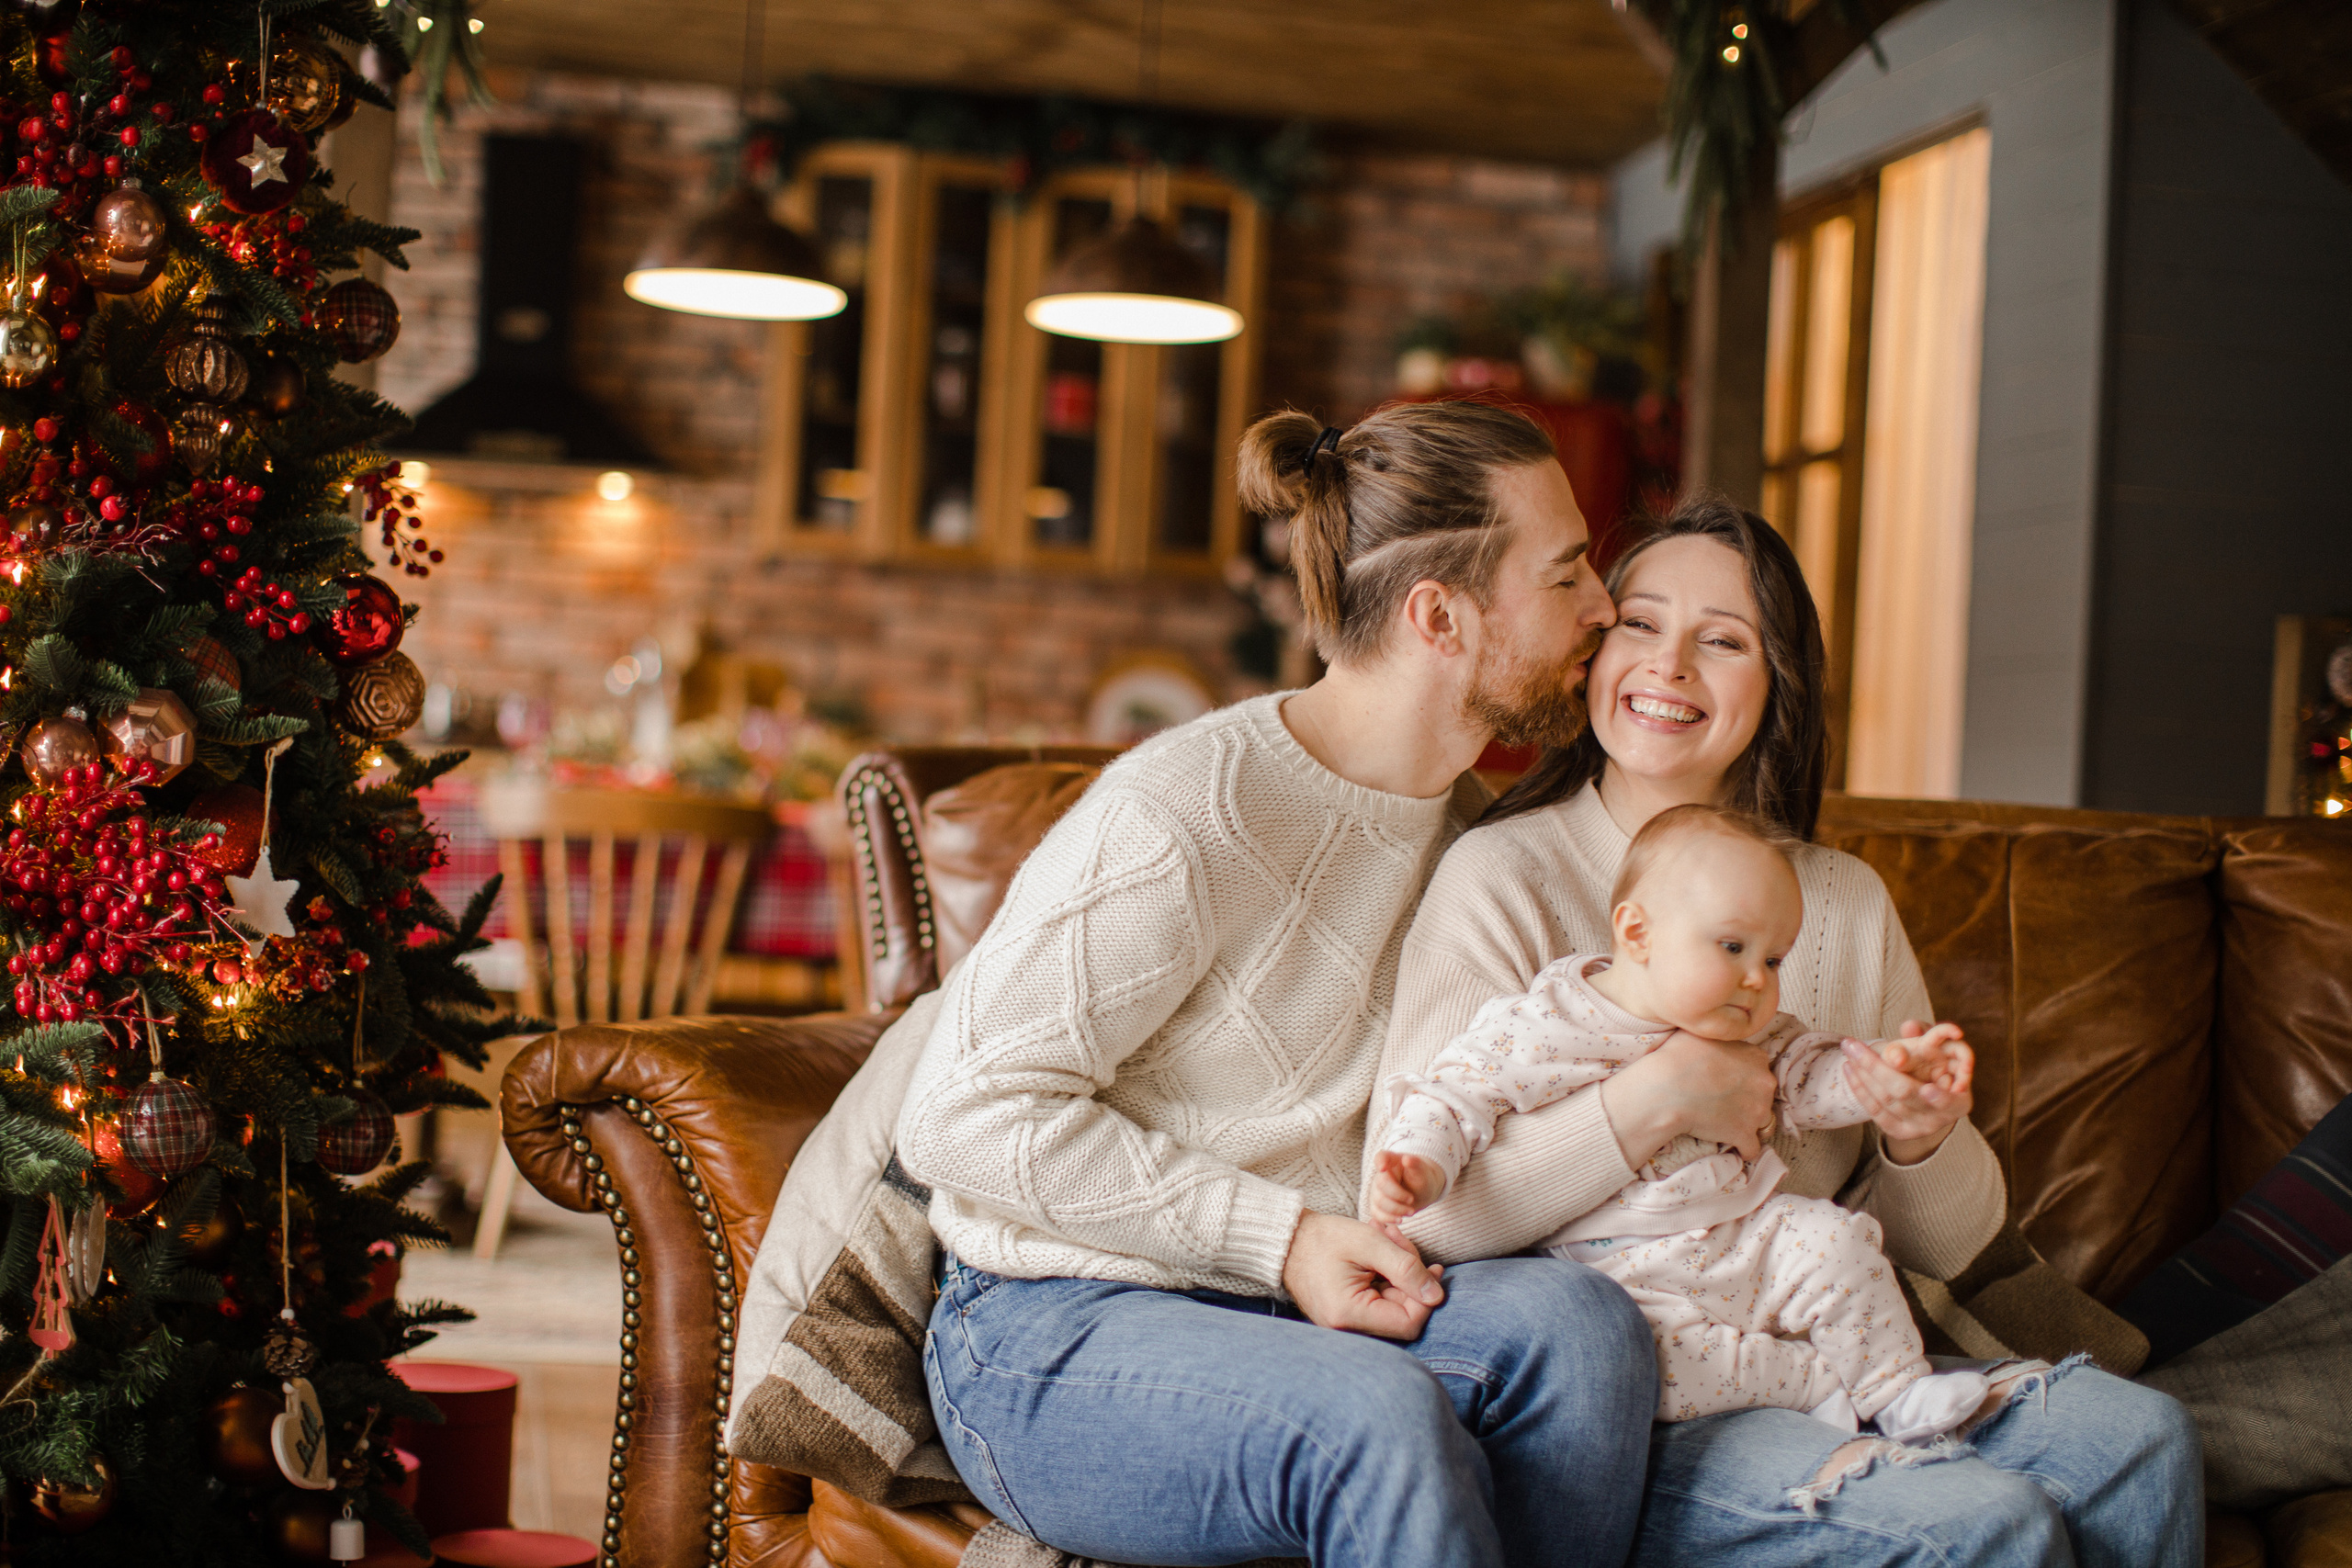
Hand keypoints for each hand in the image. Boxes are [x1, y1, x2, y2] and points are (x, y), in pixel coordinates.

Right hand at [1282, 1210, 1445, 1339]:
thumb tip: (1437, 1295)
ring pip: (1393, 1307)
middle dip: (1410, 1277)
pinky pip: (1379, 1304)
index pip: (1408, 1323)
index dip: (1426, 1297)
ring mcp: (1345, 1325)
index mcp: (1348, 1314)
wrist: (1288, 1240)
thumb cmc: (1323, 1238)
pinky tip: (1378, 1253)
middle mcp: (1345, 1329)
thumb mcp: (1370, 1243)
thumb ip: (1407, 1268)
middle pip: (1402, 1314)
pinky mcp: (1346, 1317)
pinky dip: (1386, 1279)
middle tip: (1399, 1241)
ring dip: (1399, 1274)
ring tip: (1386, 1239)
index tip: (1433, 1268)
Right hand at [1367, 1152, 1444, 1222]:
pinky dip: (1388, 1218)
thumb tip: (1407, 1159)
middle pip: (1380, 1184)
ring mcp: (1377, 1190)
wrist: (1422, 1192)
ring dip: (1395, 1209)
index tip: (1383, 1168)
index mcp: (1392, 1161)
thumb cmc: (1422, 1178)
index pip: (1381, 1157)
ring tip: (1411, 1211)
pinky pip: (1376, 1213)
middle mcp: (1381, 1174)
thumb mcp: (1423, 1172)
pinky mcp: (1377, 1204)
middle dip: (1397, 1195)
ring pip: (1378, 1201)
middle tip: (1412, 1200)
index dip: (1379, 1162)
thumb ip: (1416, 1165)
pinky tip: (1400, 1219)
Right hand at [1599, 1029, 1776, 1166]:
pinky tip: (1730, 1145)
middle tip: (1721, 1101)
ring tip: (1723, 1123)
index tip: (1724, 1081)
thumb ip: (1719, 1036)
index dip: (1740, 1075)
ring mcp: (1757, 1110)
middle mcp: (1764, 1082)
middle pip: (1762, 1094)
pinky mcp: (1745, 1135)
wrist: (1665, 1090)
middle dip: (1746, 1099)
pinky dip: (1742, 1148)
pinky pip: (1752, 1148)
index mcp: (1755, 1056)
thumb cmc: (1675, 1056)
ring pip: (1761, 1120)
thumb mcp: (1700, 1032)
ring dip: (1746, 1122)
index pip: (1757, 1068)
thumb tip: (1715, 1034)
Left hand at [1842, 1020, 1973, 1163]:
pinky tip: (1850, 1070)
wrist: (1931, 1098)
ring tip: (1849, 1053)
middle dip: (1876, 1067)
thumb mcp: (1938, 1050)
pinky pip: (1875, 1111)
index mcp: (1960, 1102)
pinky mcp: (1899, 1131)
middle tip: (1852, 1045)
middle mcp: (1940, 1119)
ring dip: (1863, 1075)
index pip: (1947, 1101)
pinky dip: (1859, 1089)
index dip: (1938, 1098)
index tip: (1927, 1089)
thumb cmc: (1937, 1066)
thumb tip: (1909, 1026)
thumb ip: (1926, 1035)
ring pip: (1886, 1100)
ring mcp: (1918, 1128)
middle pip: (1905, 1093)